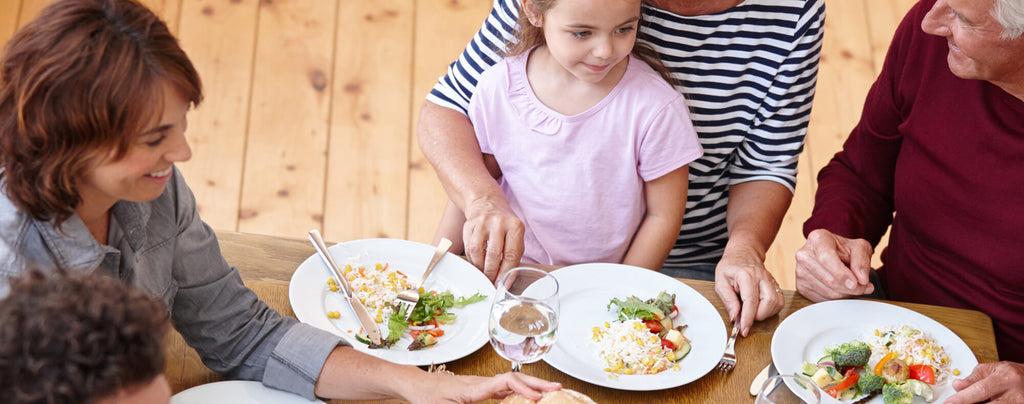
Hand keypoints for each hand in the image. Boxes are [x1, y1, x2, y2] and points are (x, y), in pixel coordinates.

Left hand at [416, 371, 560, 403]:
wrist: (416, 385)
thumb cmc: (427, 397)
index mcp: (473, 387)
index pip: (505, 382)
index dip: (523, 389)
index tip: (538, 398)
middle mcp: (480, 382)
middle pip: (514, 378)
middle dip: (537, 383)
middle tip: (558, 388)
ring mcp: (481, 384)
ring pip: (511, 381)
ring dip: (531, 385)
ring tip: (550, 391)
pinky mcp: (479, 388)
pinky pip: (504, 387)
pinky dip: (519, 390)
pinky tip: (527, 396)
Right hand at [462, 195, 524, 282]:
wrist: (488, 204)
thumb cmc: (505, 226)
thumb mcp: (516, 237)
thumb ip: (513, 258)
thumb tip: (504, 282)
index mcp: (515, 226)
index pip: (511, 255)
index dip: (505, 273)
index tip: (501, 285)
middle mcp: (499, 222)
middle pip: (493, 255)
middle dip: (491, 273)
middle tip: (490, 281)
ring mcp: (482, 222)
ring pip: (477, 252)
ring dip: (479, 267)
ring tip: (483, 272)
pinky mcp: (469, 225)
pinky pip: (468, 248)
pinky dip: (472, 259)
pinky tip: (477, 262)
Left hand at [713, 245, 783, 336]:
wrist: (743, 254)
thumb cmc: (730, 267)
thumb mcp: (720, 282)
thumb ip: (728, 300)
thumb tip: (735, 317)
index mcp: (746, 275)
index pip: (751, 301)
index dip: (748, 318)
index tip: (744, 330)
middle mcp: (762, 277)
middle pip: (769, 302)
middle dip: (758, 315)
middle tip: (746, 316)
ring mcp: (771, 281)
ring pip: (777, 303)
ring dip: (765, 313)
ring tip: (752, 311)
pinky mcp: (776, 285)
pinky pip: (780, 301)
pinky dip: (771, 309)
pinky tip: (760, 307)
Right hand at [794, 229, 873, 301]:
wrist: (832, 254)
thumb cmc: (844, 249)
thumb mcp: (859, 247)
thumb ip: (862, 261)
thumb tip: (862, 279)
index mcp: (817, 239)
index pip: (826, 259)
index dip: (841, 274)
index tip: (855, 283)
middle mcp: (804, 254)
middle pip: (829, 279)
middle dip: (850, 288)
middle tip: (864, 287)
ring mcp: (799, 271)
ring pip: (827, 292)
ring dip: (845, 294)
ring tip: (853, 287)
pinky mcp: (800, 286)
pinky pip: (822, 299)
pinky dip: (836, 299)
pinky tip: (842, 290)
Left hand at [944, 361, 1023, 402]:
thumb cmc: (1013, 374)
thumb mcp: (994, 369)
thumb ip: (975, 378)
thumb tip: (957, 386)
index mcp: (1006, 378)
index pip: (980, 390)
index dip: (962, 398)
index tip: (948, 403)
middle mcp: (1015, 394)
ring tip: (968, 402)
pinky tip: (982, 403)